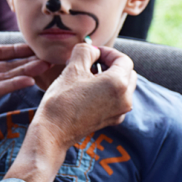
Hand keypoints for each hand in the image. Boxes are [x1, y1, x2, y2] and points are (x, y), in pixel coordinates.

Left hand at [0, 0, 50, 107]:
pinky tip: (27, 80)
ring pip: (6, 77)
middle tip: (50, 57)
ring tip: (45, 67)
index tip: (37, 45)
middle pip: (9, 66)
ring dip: (26, 73)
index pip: (1, 51)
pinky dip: (11, 85)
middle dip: (29, 62)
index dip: (18, 49)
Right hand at [3, 43, 135, 181]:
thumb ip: (86, 51)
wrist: (53, 131)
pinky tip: (89, 90)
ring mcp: (120, 112)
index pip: (123, 60)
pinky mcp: (112, 120)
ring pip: (124, 86)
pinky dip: (108, 91)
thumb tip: (93, 49)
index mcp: (118, 84)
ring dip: (110, 77)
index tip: (93, 51)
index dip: (108, 52)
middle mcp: (125, 99)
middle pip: (128, 73)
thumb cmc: (62, 99)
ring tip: (88, 75)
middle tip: (92, 61)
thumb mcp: (72, 68)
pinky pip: (117, 99)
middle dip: (112, 64)